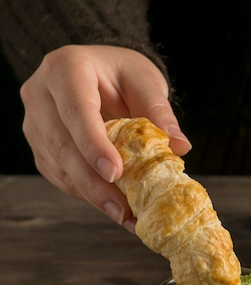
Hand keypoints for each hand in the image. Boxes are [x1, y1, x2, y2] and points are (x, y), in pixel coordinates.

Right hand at [19, 45, 190, 231]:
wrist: (100, 72)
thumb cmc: (123, 74)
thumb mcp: (146, 82)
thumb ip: (160, 113)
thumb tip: (181, 147)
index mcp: (65, 68)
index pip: (76, 110)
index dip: (93, 144)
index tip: (114, 173)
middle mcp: (40, 95)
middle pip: (62, 144)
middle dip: (93, 183)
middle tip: (123, 210)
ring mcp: (34, 122)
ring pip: (58, 166)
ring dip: (91, 195)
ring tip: (126, 215)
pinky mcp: (40, 146)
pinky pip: (59, 175)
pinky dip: (86, 194)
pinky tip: (113, 207)